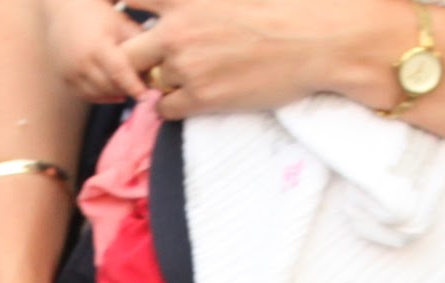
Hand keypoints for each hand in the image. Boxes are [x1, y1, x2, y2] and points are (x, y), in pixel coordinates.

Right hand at [47, 0, 156, 97]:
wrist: (63, 11)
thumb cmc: (96, 14)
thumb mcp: (119, 21)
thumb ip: (137, 38)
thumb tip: (159, 56)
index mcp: (97, 45)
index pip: (118, 72)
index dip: (133, 86)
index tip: (145, 96)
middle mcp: (82, 61)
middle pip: (108, 86)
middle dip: (126, 90)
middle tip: (141, 90)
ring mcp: (71, 71)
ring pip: (97, 94)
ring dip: (113, 95)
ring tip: (127, 90)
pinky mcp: (65, 78)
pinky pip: (86, 95)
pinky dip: (100, 96)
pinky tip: (113, 92)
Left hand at [121, 0, 388, 115]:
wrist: (319, 39)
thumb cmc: (283, 5)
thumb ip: (198, 0)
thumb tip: (184, 8)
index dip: (128, 9)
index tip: (137, 16)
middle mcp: (176, 29)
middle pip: (125, 49)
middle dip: (135, 55)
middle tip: (155, 58)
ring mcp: (186, 66)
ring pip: (147, 82)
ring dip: (159, 81)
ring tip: (186, 76)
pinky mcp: (201, 98)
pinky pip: (165, 109)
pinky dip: (173, 105)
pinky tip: (197, 94)